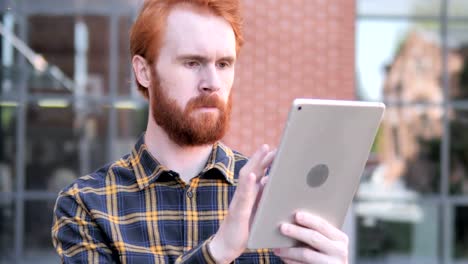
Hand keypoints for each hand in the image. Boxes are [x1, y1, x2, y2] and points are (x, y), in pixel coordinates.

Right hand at [209, 144, 275, 262]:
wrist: (227, 245)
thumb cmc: (244, 228)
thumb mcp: (256, 209)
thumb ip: (261, 195)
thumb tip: (270, 180)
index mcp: (250, 193)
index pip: (258, 172)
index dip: (265, 160)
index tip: (276, 149)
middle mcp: (244, 193)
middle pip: (253, 170)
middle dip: (262, 156)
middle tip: (273, 145)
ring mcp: (240, 201)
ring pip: (247, 177)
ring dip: (256, 162)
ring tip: (264, 151)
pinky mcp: (238, 211)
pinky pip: (243, 196)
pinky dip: (247, 184)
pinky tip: (253, 176)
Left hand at [273, 212, 348, 263]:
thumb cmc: (326, 254)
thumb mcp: (328, 243)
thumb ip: (317, 233)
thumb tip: (293, 219)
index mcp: (340, 238)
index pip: (323, 225)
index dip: (309, 220)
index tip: (296, 215)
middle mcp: (339, 251)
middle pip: (314, 238)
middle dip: (296, 232)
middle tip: (282, 227)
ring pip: (306, 254)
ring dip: (289, 250)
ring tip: (277, 247)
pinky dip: (291, 261)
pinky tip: (283, 257)